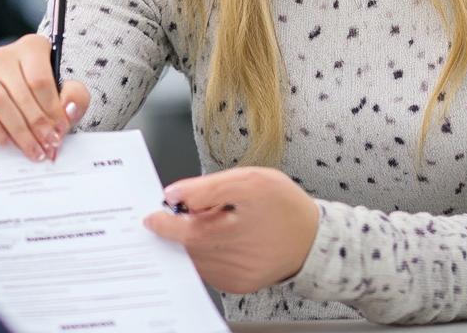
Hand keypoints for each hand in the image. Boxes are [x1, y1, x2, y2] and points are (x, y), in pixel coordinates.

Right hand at [0, 33, 89, 161]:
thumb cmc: (32, 113)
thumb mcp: (60, 105)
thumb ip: (74, 99)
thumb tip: (69, 108)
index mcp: (30, 49)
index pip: (41, 78)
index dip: (53, 108)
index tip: (60, 132)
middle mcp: (2, 56)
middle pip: (22, 91)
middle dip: (39, 124)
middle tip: (49, 147)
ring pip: (0, 100)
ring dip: (20, 130)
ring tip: (33, 151)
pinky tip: (5, 141)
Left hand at [143, 167, 318, 293]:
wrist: (315, 240)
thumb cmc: (284, 206)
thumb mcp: (250, 181)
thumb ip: (207, 187)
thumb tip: (173, 195)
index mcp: (232, 230)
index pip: (183, 231)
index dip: (164, 222)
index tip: (152, 215)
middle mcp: (231, 259)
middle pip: (187, 246)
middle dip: (178, 229)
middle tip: (182, 212)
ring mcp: (234, 276)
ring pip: (196, 258)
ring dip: (192, 242)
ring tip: (211, 223)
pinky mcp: (238, 285)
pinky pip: (209, 269)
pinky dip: (206, 254)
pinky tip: (220, 239)